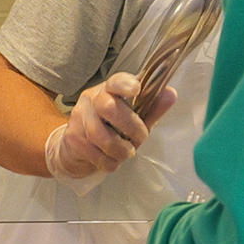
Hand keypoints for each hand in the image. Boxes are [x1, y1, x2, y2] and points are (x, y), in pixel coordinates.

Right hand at [41, 74, 173, 180]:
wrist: (77, 148)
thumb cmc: (112, 128)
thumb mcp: (135, 117)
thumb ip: (152, 108)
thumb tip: (171, 94)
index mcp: (108, 89)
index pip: (115, 81)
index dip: (125, 84)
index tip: (137, 89)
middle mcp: (91, 99)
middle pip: (108, 107)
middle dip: (130, 126)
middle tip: (141, 137)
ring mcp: (79, 118)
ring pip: (101, 135)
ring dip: (120, 149)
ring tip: (127, 152)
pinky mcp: (73, 139)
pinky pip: (95, 154)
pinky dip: (110, 162)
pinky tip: (113, 161)